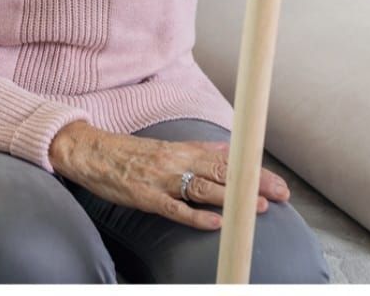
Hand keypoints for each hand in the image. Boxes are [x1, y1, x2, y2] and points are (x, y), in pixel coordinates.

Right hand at [48, 121, 289, 231]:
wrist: (88, 151)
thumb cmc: (126, 153)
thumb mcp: (165, 146)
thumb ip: (196, 150)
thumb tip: (226, 150)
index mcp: (181, 149)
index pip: (226, 159)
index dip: (254, 171)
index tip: (278, 182)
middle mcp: (175, 161)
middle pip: (222, 172)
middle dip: (254, 184)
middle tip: (282, 195)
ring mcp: (161, 179)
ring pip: (203, 189)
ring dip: (233, 199)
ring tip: (259, 208)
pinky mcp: (145, 196)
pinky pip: (174, 208)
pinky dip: (196, 216)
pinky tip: (215, 223)